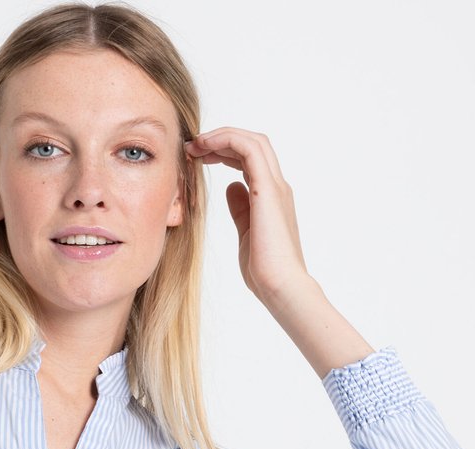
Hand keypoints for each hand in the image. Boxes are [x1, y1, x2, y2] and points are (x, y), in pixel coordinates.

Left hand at [185, 127, 310, 307]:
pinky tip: (206, 146)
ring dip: (222, 136)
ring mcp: (275, 186)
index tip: (198, 157)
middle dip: (221, 140)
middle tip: (193, 147)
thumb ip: (240, 208)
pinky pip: (249, 150)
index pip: (250, 159)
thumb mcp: (245, 233)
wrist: (281, 286)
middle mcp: (277, 187)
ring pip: (252, 141)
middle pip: (252, 144)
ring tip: (196, 144)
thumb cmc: (264, 270)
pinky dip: (227, 140)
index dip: (224, 152)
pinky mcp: (268, 190)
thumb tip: (231, 188)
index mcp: (271, 197)